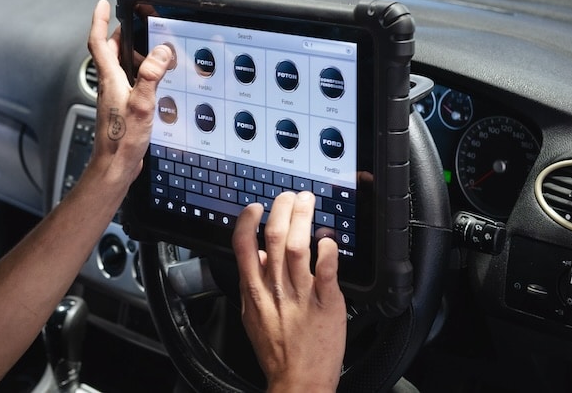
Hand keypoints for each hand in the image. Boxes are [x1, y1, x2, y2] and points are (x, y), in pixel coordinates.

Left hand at [85, 0, 172, 183]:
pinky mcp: (123, 109)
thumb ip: (150, 76)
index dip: (100, 21)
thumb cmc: (122, 141)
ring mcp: (116, 98)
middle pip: (110, 52)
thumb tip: (160, 51)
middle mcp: (110, 86)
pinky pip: (130, 83)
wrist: (115, 167)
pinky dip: (141, 76)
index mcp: (110, 79)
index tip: (104, 5)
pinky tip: (156, 84)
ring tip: (155, 54)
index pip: (99, 42)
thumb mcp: (141, 104)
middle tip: (138, 27)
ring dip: (135, 56)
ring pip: (121, 68)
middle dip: (122, 36)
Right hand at [232, 191, 346, 392]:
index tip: (256, 207)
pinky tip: (328, 240)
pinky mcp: (327, 305)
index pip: (243, 248)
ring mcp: (301, 296)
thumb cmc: (276, 352)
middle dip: (281, 210)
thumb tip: (256, 256)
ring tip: (308, 203)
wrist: (298, 383)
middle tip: (289, 197)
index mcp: (255, 292)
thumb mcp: (252, 316)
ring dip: (303, 220)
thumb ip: (253, 285)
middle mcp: (275, 290)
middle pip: (274, 239)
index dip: (247, 222)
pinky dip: (327, 252)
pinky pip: (326, 272)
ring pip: (298, 248)